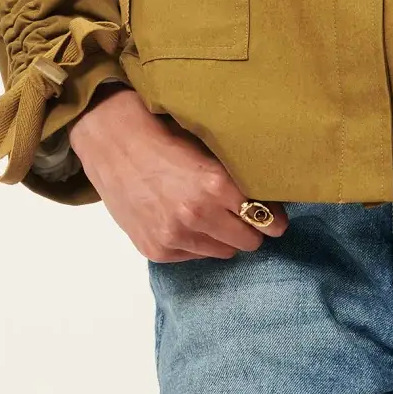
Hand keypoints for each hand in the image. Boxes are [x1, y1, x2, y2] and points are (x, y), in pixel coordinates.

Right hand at [68, 87, 289, 261]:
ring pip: (224, 252)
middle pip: (249, 241)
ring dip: (223, 238)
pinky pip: (195, 255)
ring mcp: (176, 236)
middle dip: (251, 229)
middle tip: (245, 217)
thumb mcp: (207, 149)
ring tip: (212, 217)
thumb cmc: (166, 138)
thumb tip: (269, 194)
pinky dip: (197, 243)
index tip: (277, 218)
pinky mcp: (158, 250)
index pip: (265, 216)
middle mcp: (198, 215)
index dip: (273, 217)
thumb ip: (235, 175)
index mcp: (216, 185)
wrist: (115, 144)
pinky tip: (185, 222)